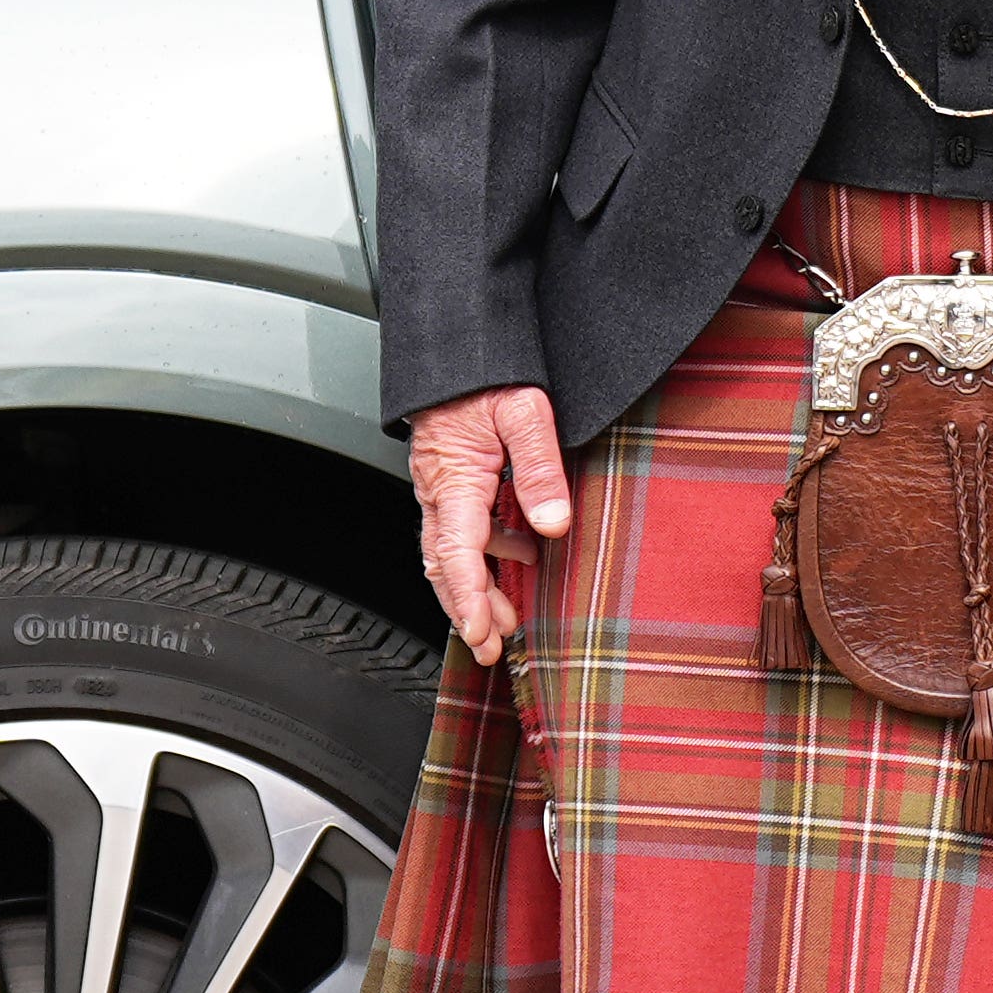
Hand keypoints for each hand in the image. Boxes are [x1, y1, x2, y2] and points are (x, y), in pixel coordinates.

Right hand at [408, 385, 569, 665]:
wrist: (457, 343)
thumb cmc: (486, 372)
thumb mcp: (525, 413)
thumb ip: (539, 469)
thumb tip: (553, 525)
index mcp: (454, 479)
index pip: (456, 553)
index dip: (468, 600)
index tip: (482, 634)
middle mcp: (439, 488)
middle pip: (445, 564)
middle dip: (466, 610)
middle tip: (489, 648)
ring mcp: (441, 484)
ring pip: (450, 550)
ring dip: (477, 587)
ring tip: (508, 616)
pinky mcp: (452, 476)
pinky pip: (460, 526)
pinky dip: (485, 552)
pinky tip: (519, 553)